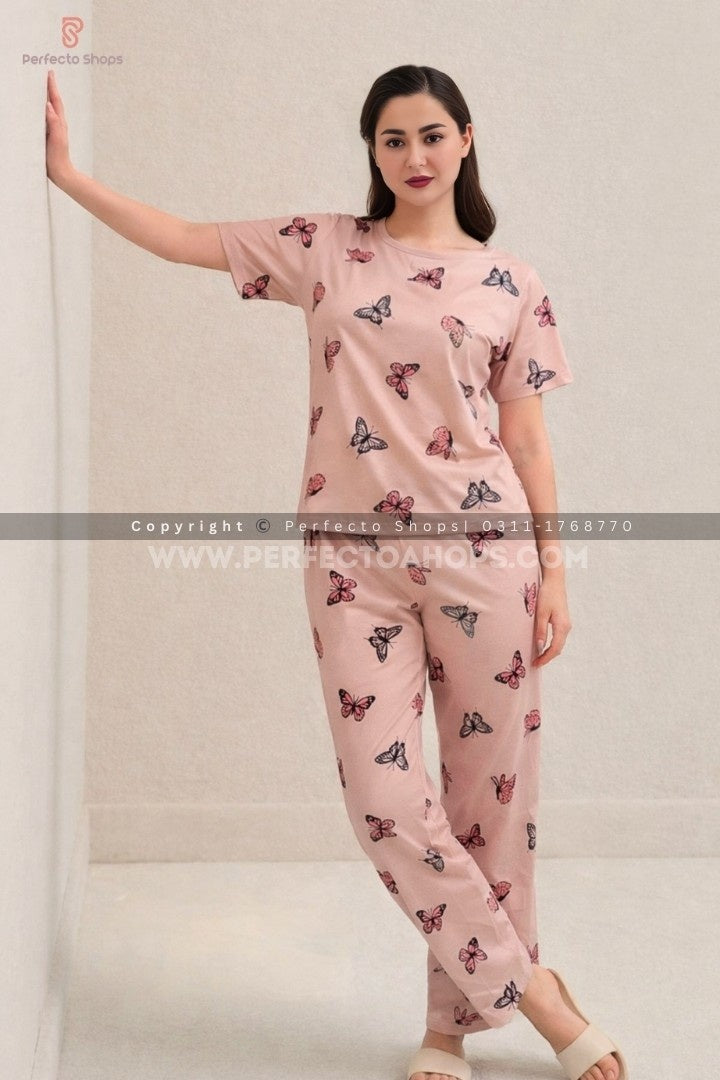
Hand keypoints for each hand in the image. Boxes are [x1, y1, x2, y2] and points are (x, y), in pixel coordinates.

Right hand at [45, 70, 72, 185]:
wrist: (61, 173)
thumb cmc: (58, 158)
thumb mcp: (56, 139)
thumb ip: (54, 122)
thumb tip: (48, 105)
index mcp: (59, 123)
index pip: (55, 101)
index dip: (52, 87)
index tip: (50, 73)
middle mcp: (58, 124)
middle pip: (54, 102)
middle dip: (51, 88)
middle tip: (47, 75)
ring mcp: (54, 130)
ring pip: (51, 109)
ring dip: (48, 97)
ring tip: (43, 87)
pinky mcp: (50, 136)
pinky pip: (46, 118)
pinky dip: (44, 109)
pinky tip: (40, 109)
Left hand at [532, 574, 571, 666]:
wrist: (555, 581)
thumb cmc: (547, 594)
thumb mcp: (541, 613)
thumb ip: (541, 630)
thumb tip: (539, 647)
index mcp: (562, 626)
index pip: (555, 648)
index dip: (545, 658)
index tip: (536, 664)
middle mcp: (566, 627)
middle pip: (558, 648)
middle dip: (547, 657)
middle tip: (534, 663)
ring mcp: (566, 625)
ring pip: (558, 644)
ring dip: (549, 652)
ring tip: (537, 657)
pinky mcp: (562, 622)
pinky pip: (558, 638)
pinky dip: (551, 645)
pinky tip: (542, 646)